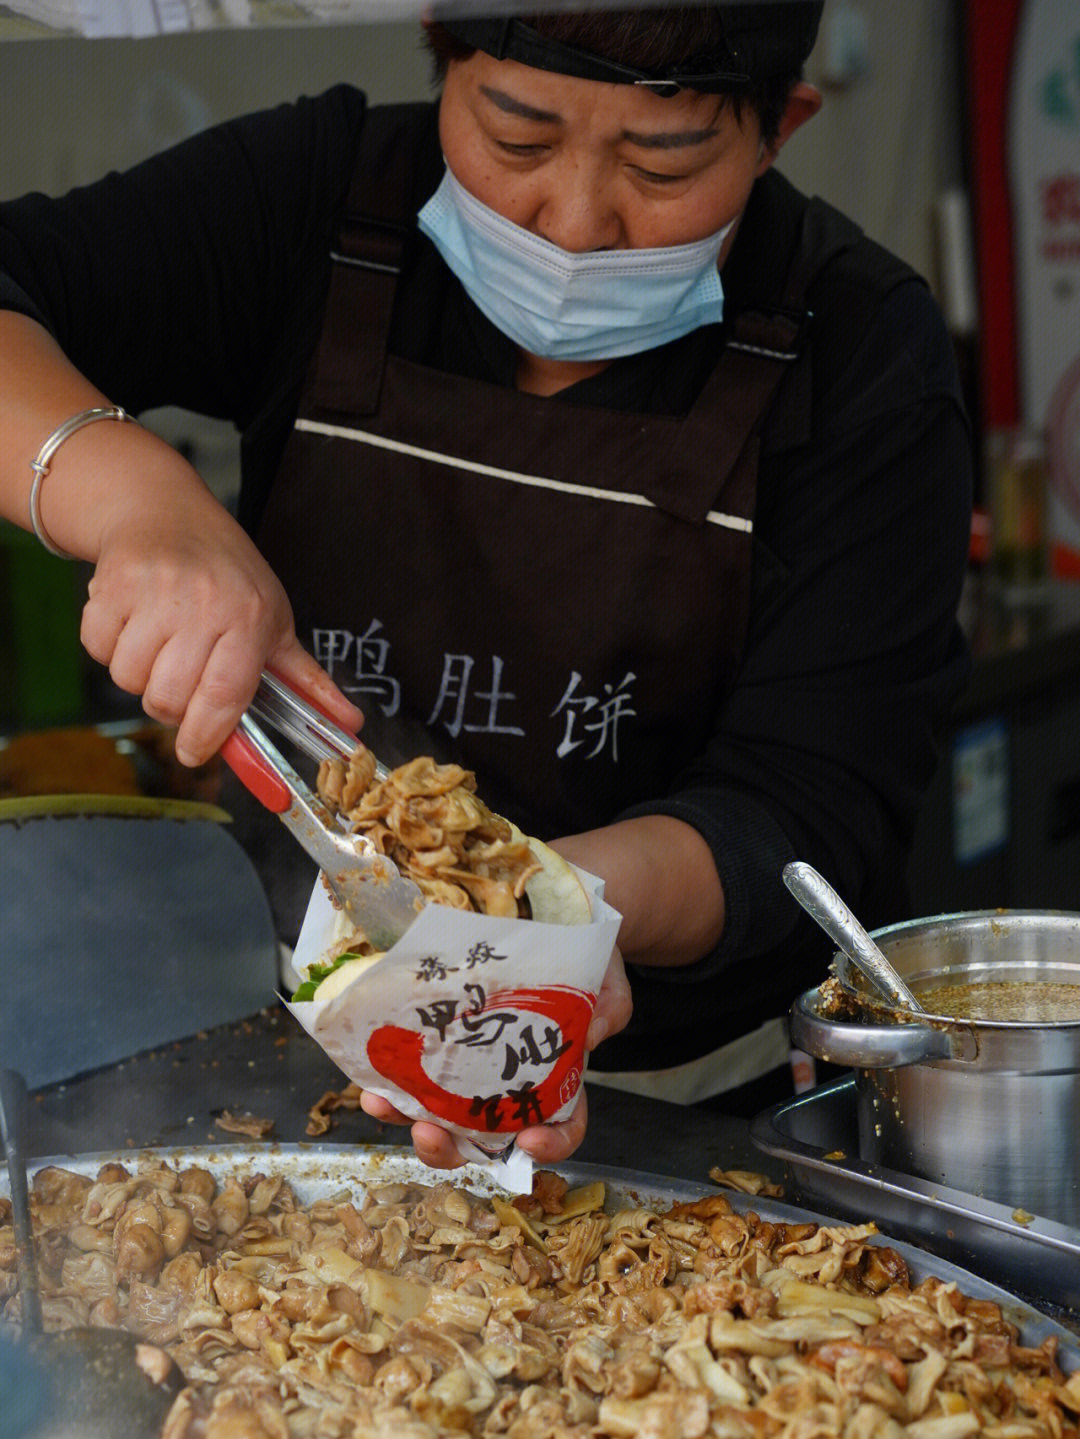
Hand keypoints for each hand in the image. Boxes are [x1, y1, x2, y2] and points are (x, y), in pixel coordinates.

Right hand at [79, 448, 360, 764]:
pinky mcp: (111, 585)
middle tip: (180, 682)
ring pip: (129, 677)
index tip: (194, 753)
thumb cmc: (228, 574)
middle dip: (170, 706)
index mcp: (250, 617)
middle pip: (168, 696)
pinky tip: (132, 623)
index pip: (224, 695)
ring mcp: (154, 592)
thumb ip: (306, 680)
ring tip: (159, 643)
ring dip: (139, 674)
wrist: (166, 510)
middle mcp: (204, 604)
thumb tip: (350, 725)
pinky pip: (97, 649)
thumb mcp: (275, 619)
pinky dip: (109, 647)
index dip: (206, 734)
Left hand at [360, 946, 631, 1169]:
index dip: (550, 1144)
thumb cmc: (580, 958)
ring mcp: (467, 1066)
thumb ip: (610, 1005)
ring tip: (383, 1104)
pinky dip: (387, 1080)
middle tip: (432, 1134)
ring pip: (435, 1112)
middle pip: (480, 1137)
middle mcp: (507, 1083)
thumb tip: (590, 1036)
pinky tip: (369, 1073)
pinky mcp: (435, 1040)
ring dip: (406, 1119)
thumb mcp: (606, 977)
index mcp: (556, 1077)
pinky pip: (408, 1072)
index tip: (531, 1142)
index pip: (561, 1125)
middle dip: (451, 1148)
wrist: (547, 918)